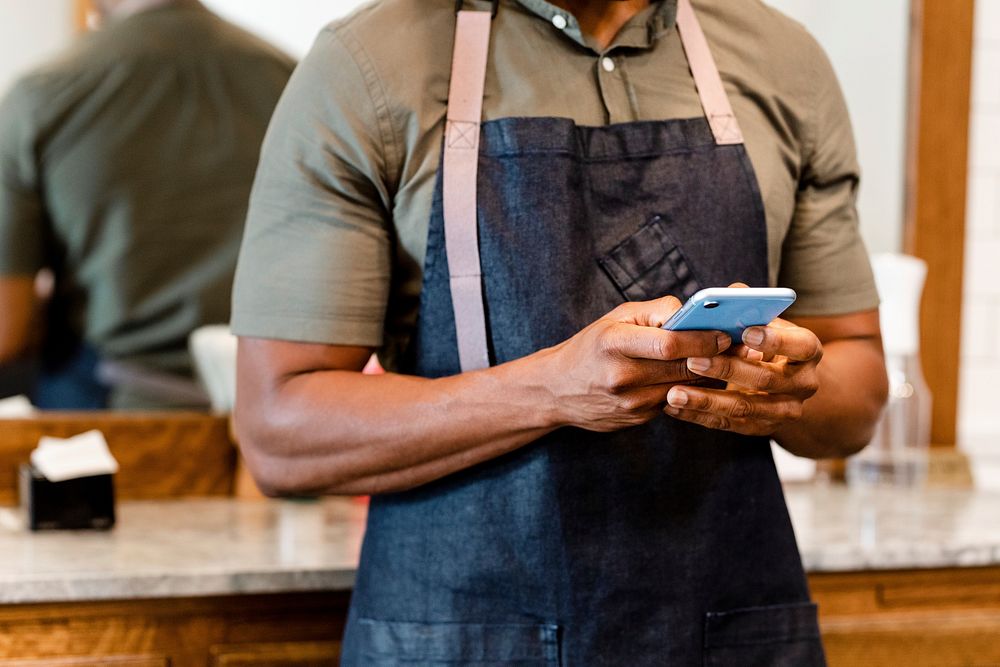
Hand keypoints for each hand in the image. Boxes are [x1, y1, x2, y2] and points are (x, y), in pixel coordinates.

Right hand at [540, 295, 731, 431]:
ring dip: (710, 375)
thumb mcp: (615, 318)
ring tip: (729, 359)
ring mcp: (630, 403)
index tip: (727, 332)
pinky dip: (692, 388)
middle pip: (683, 368)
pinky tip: (702, 377)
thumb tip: (692, 311)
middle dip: (716, 356)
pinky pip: (676, 402)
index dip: (703, 339)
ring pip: (686, 388)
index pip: (669, 344)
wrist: (556, 390)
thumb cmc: (591, 346)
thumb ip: (655, 312)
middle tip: (743, 345)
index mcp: (614, 344)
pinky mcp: (637, 419)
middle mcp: (621, 377)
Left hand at [663, 318, 822, 435]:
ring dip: (706, 400)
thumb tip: (731, 293)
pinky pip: (727, 424)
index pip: (801, 345)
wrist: (784, 386)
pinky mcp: (761, 428)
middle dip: (727, 369)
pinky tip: (672, 406)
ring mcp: (784, 411)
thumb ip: (750, 307)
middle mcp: (803, 384)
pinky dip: (697, 416)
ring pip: (744, 408)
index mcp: (809, 352)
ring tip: (674, 393)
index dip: (776, 340)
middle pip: (766, 379)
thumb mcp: (767, 323)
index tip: (746, 332)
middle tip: (692, 360)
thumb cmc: (766, 342)